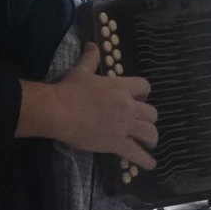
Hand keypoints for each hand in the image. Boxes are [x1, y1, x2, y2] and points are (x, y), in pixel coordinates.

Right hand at [19, 43, 157, 167]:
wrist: (58, 110)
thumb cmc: (68, 89)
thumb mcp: (81, 70)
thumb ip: (90, 58)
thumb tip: (91, 44)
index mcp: (120, 87)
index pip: (145, 87)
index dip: (144, 93)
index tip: (141, 99)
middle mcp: (127, 106)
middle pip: (152, 113)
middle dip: (149, 118)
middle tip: (144, 123)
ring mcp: (124, 126)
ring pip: (150, 133)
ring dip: (151, 138)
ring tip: (150, 143)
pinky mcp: (117, 143)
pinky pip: (137, 153)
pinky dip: (145, 160)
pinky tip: (151, 164)